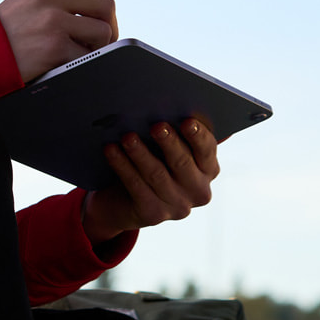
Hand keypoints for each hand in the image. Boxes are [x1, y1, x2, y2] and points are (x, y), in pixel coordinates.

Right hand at [0, 0, 117, 81]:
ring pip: (102, 33)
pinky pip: (86, 58)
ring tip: (73, 55)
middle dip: (109, 27)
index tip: (97, 24)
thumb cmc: (2, 35)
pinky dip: (79, 66)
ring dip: (94, 49)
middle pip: (105, 4)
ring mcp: (53, 21)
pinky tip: (60, 66)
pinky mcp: (54, 47)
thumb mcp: (27, 3)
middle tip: (100, 43)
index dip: (101, 9)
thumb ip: (60, 2)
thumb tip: (99, 17)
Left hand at [81, 119, 219, 243]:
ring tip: (127, 136)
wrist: (123, 201)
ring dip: (140, 153)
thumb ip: (174, 131)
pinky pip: (136, 186)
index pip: (207, 150)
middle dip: (168, 142)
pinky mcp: (153, 215)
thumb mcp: (164, 148)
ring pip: (157, 175)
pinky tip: (111, 150)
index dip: (197, 135)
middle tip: (155, 125)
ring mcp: (177, 207)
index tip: (186, 120)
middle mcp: (198, 191)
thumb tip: (171, 105)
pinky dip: (122, 166)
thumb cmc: (151, 161)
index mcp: (208, 169)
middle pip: (182, 163)